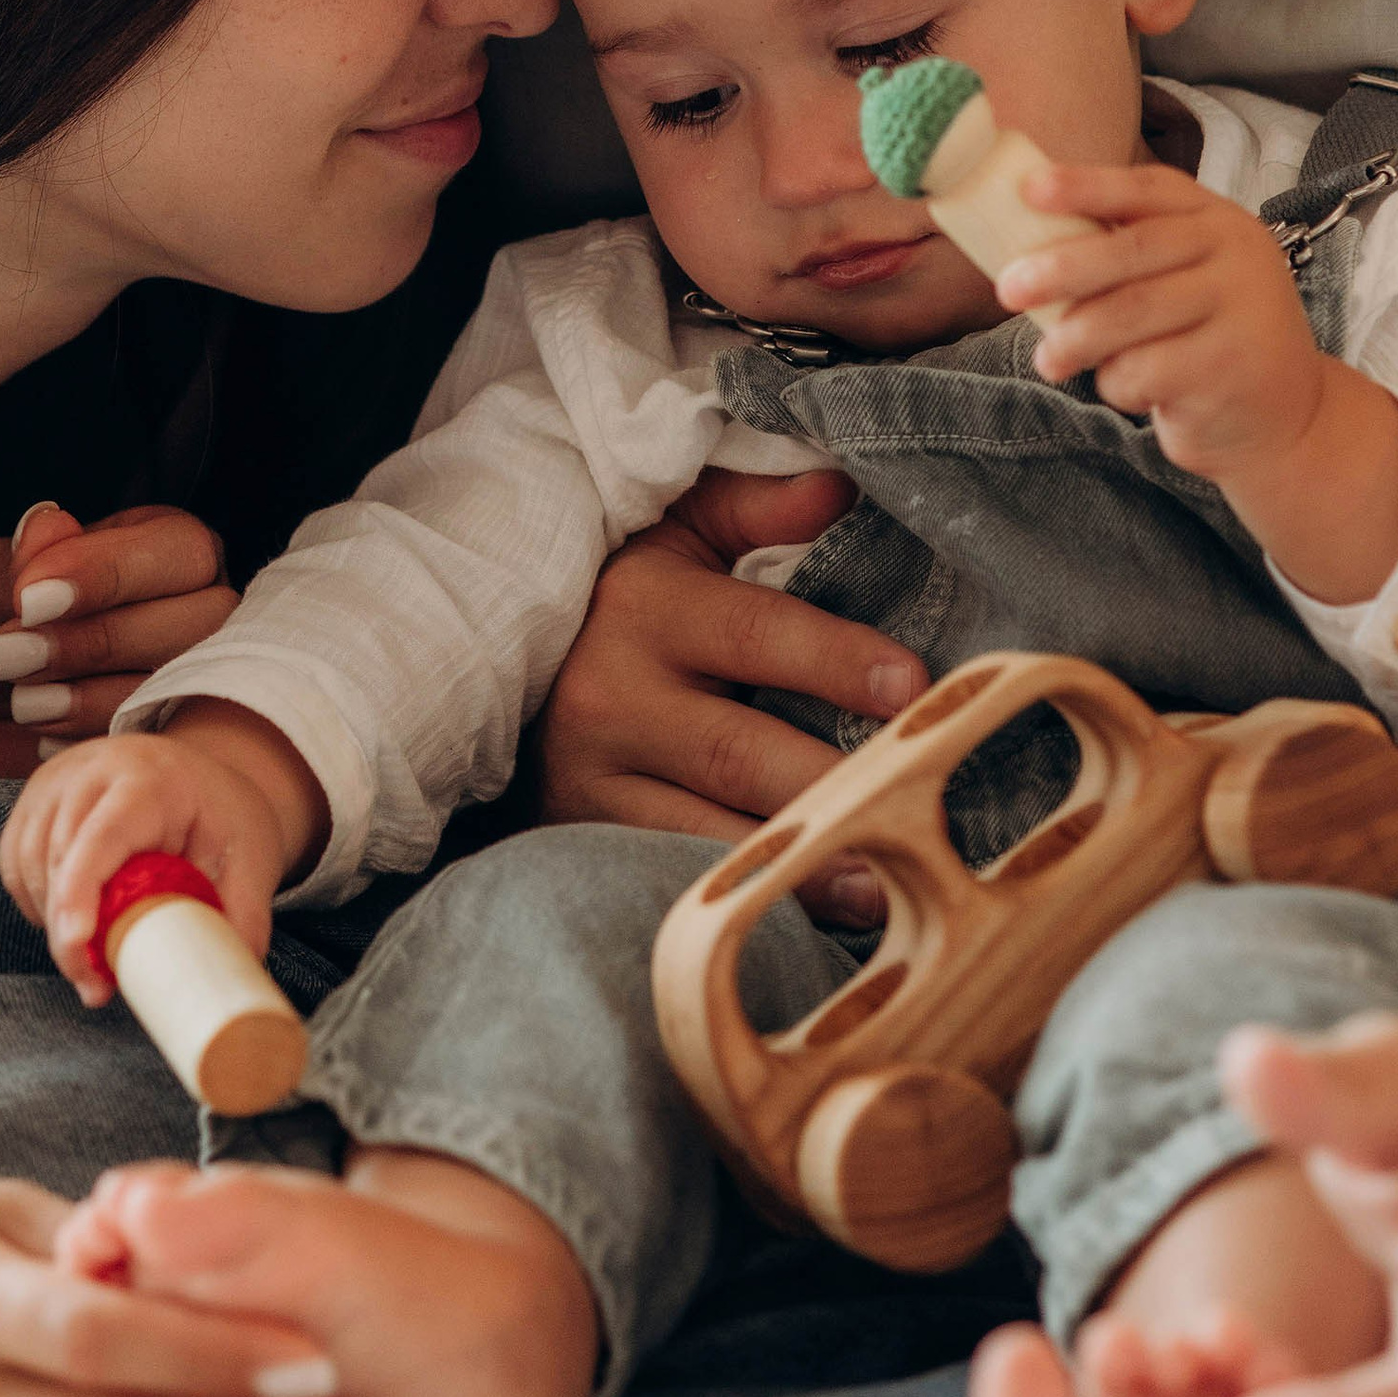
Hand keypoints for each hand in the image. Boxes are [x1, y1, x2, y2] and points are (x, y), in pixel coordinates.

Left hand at [0, 499, 239, 776]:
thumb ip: (15, 560)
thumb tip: (52, 524)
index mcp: (153, 545)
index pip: (179, 547)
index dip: (110, 572)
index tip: (29, 599)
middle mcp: (187, 604)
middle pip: (203, 616)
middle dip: (100, 638)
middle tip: (10, 654)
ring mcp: (181, 674)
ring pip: (184, 679)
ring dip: (93, 692)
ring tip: (21, 700)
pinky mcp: (160, 734)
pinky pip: (161, 738)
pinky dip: (94, 735)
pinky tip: (42, 733)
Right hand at [0, 705, 322, 986]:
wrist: (199, 775)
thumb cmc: (222, 817)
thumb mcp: (251, 857)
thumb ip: (243, 916)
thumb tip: (229, 977)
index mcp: (150, 779)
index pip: (104, 832)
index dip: (82, 888)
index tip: (77, 941)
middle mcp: (92, 770)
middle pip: (59, 853)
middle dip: (69, 930)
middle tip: (96, 985)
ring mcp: (56, 781)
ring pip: (30, 860)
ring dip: (52, 920)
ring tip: (91, 961)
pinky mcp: (35, 801)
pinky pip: (16, 861)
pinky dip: (36, 901)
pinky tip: (71, 922)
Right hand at [532, 465, 926, 928]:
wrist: (482, 661)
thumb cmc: (617, 595)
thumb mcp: (674, 535)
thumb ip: (754, 507)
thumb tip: (842, 487)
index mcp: (645, 609)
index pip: (753, 634)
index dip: (834, 659)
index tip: (911, 685)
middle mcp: (611, 699)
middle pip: (738, 751)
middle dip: (830, 780)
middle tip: (916, 800)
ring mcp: (591, 783)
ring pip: (704, 834)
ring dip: (796, 863)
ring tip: (883, 883)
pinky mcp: (580, 840)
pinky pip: (669, 878)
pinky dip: (740, 896)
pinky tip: (805, 909)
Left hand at [1002, 166, 1397, 604]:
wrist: (1285, 416)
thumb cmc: (1206, 337)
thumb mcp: (1184, 280)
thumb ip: (1127, 256)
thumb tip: (1025, 245)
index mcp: (1216, 218)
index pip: (1147, 189)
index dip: (1086, 186)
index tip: (1029, 190)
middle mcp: (1235, 253)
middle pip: (1132, 251)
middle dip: (1061, 269)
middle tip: (1007, 290)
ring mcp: (1241, 308)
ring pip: (1131, 314)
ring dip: (1075, 340)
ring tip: (1049, 361)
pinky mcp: (1232, 367)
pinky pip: (1147, 370)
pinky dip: (1118, 383)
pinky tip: (1128, 388)